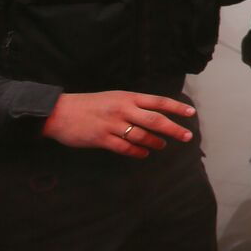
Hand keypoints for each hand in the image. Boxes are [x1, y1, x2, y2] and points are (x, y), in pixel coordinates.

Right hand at [40, 91, 196, 157]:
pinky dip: (137, 152)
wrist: (59, 111)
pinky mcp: (102, 139)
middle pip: (155, 120)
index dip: (176, 107)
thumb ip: (133, 104)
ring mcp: (112, 125)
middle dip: (174, 128)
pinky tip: (144, 153)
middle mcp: (123, 109)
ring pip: (142, 136)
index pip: (158, 101)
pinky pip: (125, 148)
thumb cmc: (89, 104)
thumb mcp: (114, 97)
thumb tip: (154, 113)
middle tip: (187, 136)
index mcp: (127, 97)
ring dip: (155, 142)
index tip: (191, 113)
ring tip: (162, 145)